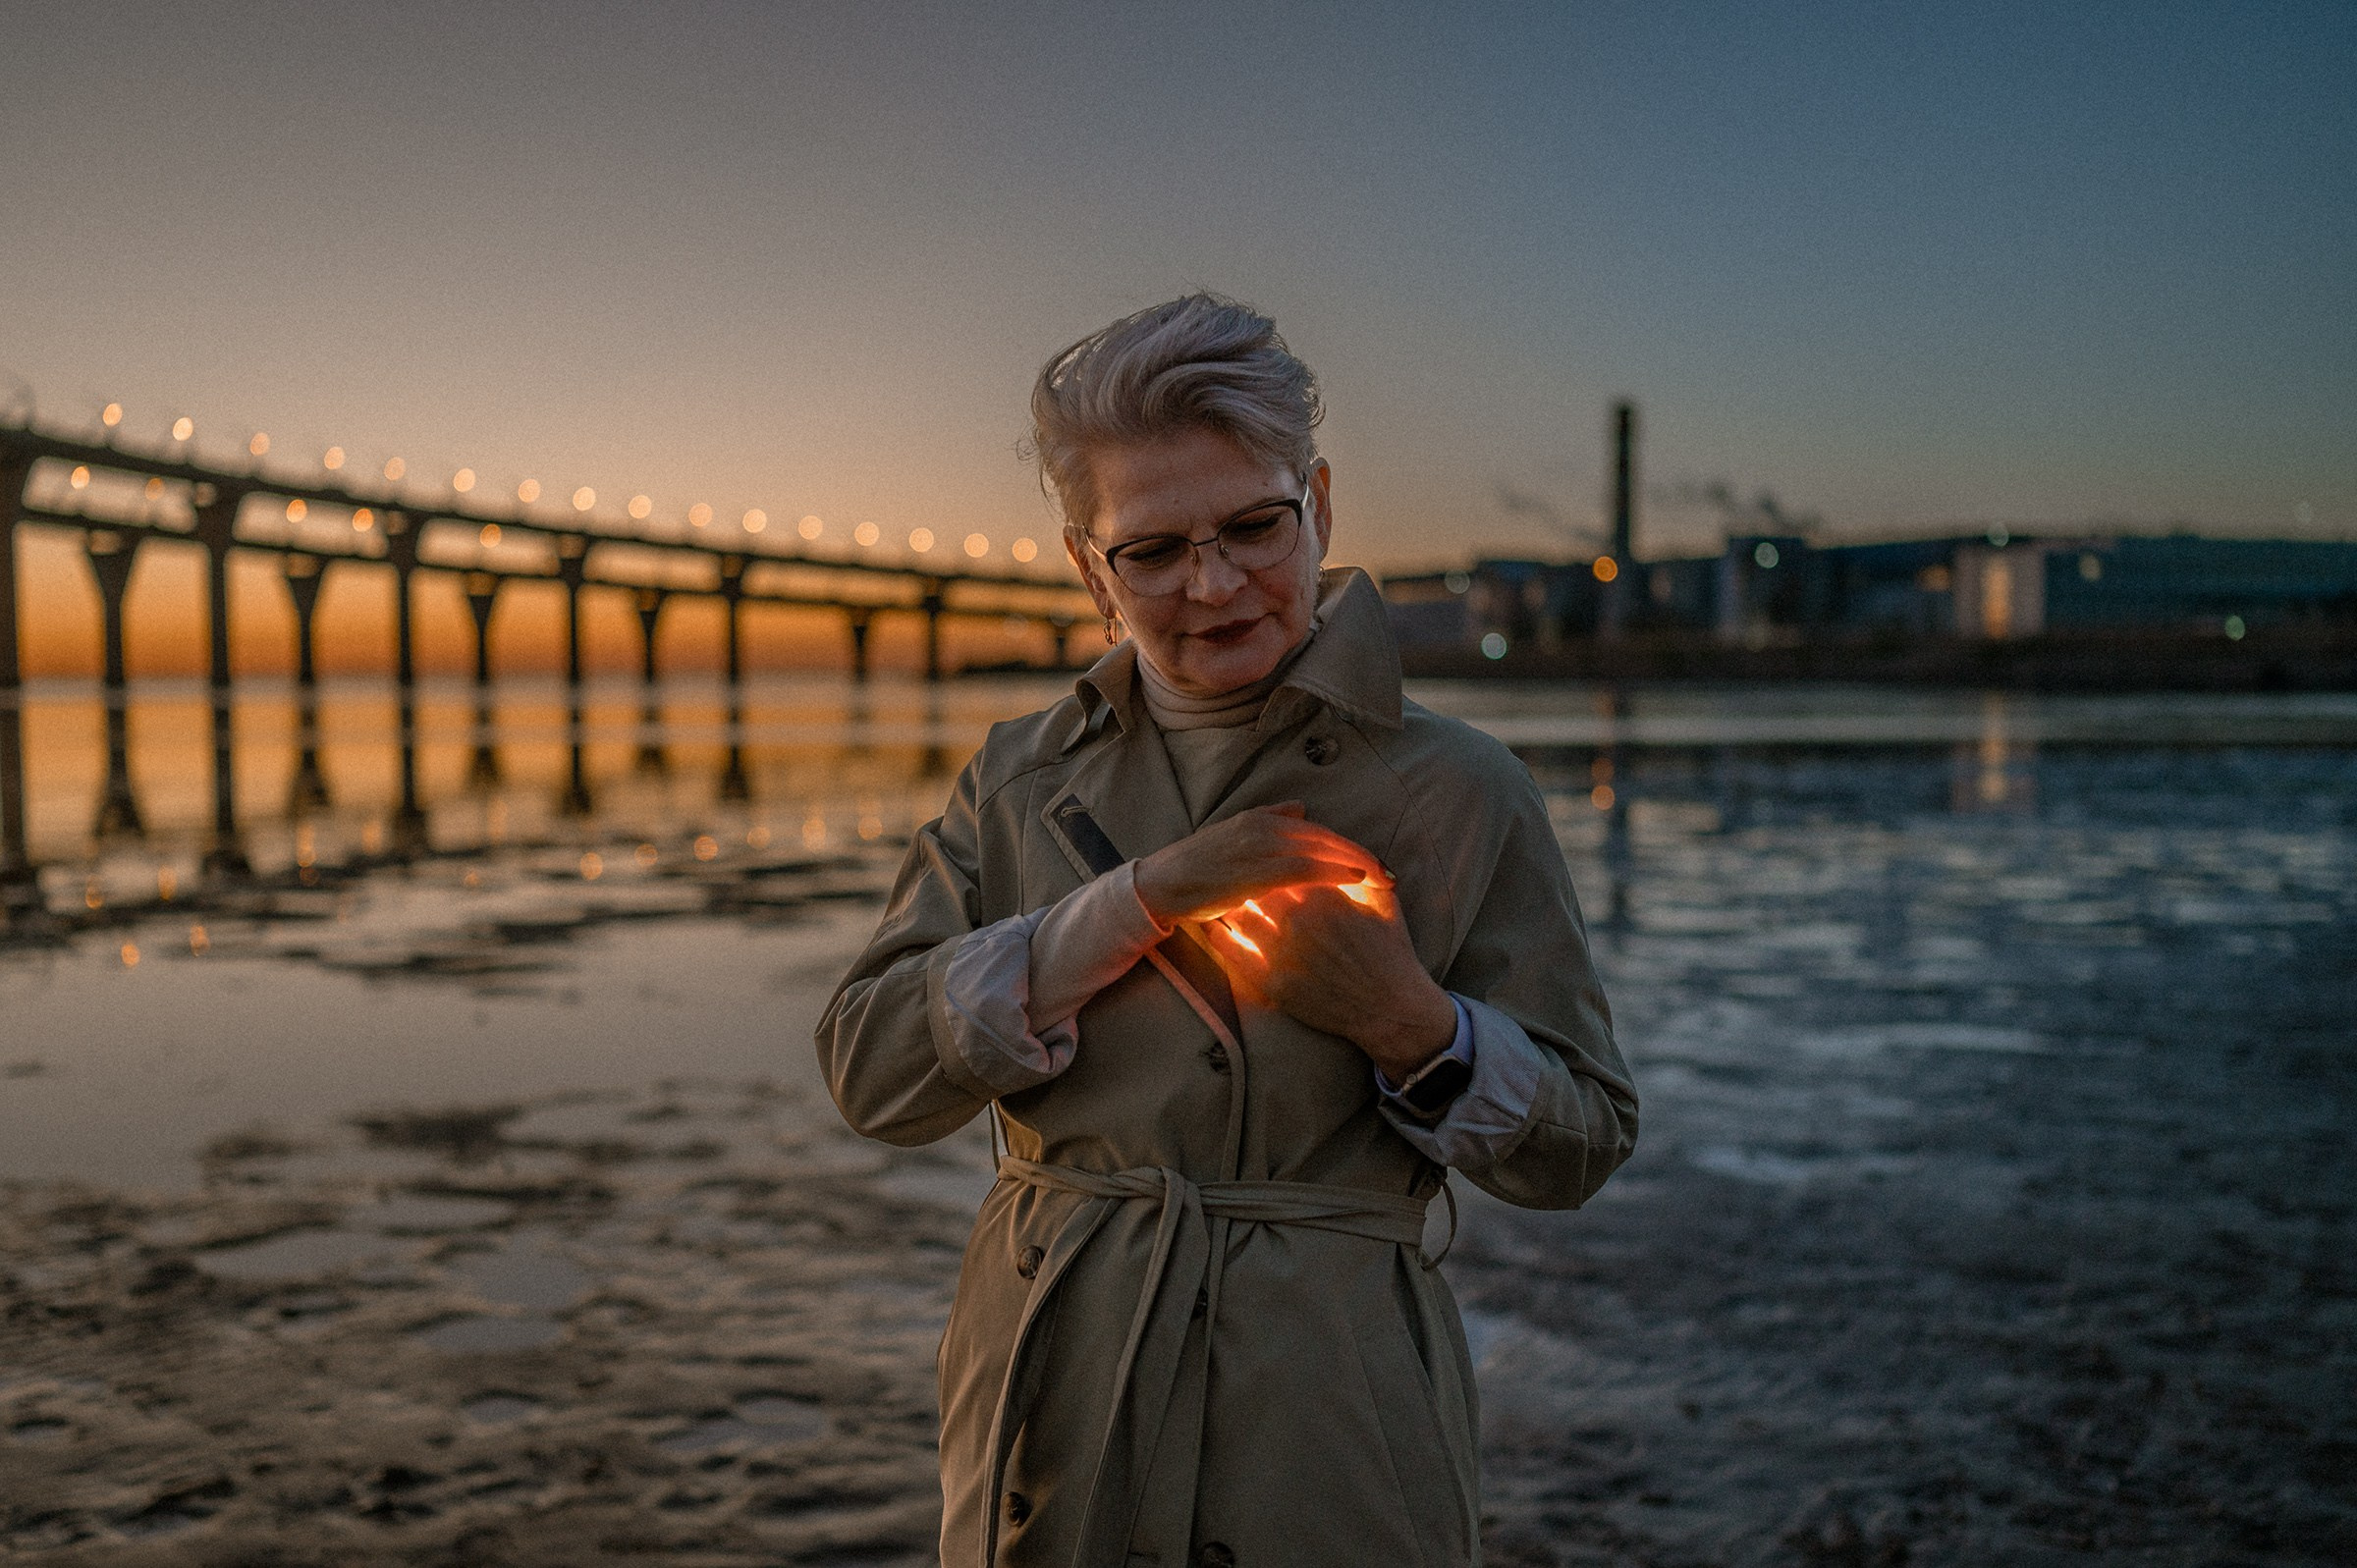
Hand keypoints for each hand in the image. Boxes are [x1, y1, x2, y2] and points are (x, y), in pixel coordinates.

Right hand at [1133, 803, 1389, 927]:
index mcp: (1260, 819)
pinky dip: (1337, 873)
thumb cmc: (1196, 870)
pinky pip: (1308, 869)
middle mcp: (1264, 826)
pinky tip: (1359, 882)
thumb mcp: (1232, 838)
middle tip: (1390, 874)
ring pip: (1322, 851)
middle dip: (1360, 855)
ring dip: (1357, 864)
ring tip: (1384, 880)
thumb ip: (1268, 822)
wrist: (1161, 886)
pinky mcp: (1258, 870)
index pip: (1316, 830)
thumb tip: (1302, 809)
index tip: (1373, 864)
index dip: (1347, 846)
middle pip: (1326, 838)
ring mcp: (1261, 846)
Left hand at [1200, 880, 1455, 1081]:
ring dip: (1228, 901)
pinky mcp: (1270, 981)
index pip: (1285, 864)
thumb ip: (1361, 874)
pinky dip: (1218, 933)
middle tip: (1236, 871)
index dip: (1273, 859)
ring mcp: (1281, 951)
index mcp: (1323, 895)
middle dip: (1247, 876)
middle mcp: (1298, 919)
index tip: (1265, 857)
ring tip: (1221, 895)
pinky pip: (1231, 950)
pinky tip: (1212, 924)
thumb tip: (1345, 853)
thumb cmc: (1391, 954)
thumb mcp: (1384, 904)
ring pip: (1239, 913)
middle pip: (1257, 884)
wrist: (1390, 1008)